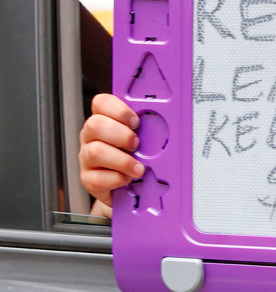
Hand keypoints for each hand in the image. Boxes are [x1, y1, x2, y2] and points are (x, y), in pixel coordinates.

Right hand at [78, 93, 142, 214]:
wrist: (128, 189)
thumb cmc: (136, 159)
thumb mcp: (143, 140)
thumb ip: (148, 129)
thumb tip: (172, 124)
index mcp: (104, 121)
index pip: (101, 103)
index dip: (118, 109)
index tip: (136, 122)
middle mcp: (91, 137)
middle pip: (95, 124)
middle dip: (121, 134)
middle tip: (137, 145)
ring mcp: (87, 158)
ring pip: (95, 152)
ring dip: (123, 160)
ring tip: (138, 168)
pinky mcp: (88, 179)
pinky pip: (96, 178)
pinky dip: (116, 179)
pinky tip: (127, 179)